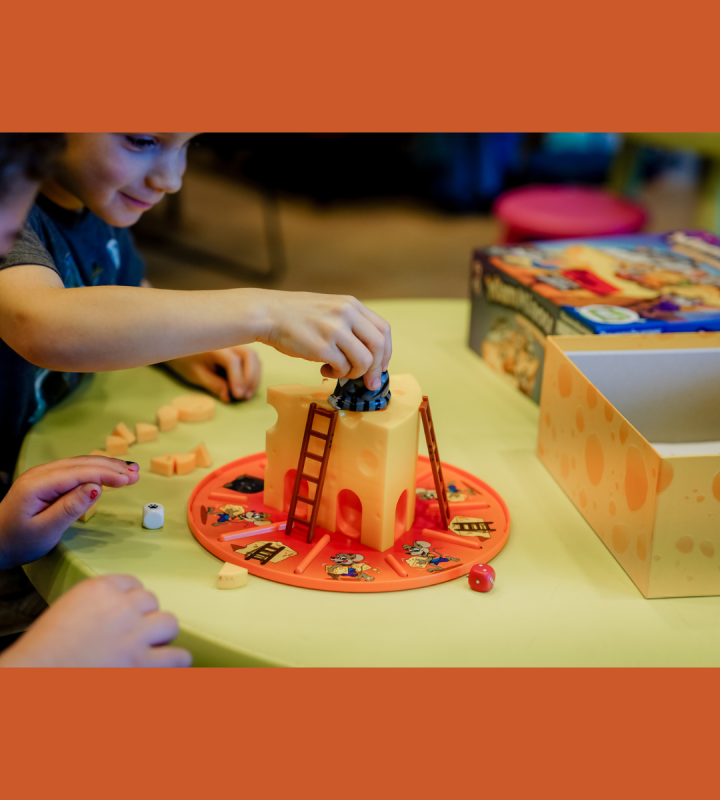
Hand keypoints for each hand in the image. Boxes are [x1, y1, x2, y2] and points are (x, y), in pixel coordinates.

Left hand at [0, 456, 139, 568]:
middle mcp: (41, 473)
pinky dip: (96, 469)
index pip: (80, 472)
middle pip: (82, 463)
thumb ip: (70, 508)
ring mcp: (44, 474)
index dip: (107, 474)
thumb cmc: (18, 541)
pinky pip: (76, 468)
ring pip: (81, 463)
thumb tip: (95, 488)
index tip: (129, 480)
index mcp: (38, 484)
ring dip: (107, 466)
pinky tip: (110, 471)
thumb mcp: (45, 530)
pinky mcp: (48, 479)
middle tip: (137, 474)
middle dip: (112, 467)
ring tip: (131, 470)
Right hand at [0, 574, 191, 667]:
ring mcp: (136, 635)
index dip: (129, 602)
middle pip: (151, 601)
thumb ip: (96, 607)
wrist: (33, 682)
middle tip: (132, 636)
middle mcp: (122, 606)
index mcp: (99, 589)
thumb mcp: (67, 613)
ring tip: (150, 650)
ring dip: (160, 637)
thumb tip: (118, 613)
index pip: (132, 583)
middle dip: (144, 618)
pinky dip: (174, 663)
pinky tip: (164, 669)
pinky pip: (178, 656)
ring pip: (169, 622)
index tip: (125, 615)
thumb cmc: (42, 655)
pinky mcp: (144, 665)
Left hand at [165, 346, 261, 402]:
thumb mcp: (196, 375)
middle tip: (244, 395)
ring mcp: (236, 345)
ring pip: (255, 358)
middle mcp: (229, 343)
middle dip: (251, 377)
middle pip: (250, 356)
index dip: (238, 379)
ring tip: (247, 395)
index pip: (233, 361)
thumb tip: (228, 397)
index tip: (238, 395)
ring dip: (254, 378)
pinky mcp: (239, 351)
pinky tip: (247, 388)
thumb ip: (213, 384)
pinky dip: (253, 375)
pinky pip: (253, 361)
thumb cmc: (187, 360)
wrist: (183, 346)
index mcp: (215, 347)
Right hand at [257, 291, 391, 389]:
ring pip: (363, 361)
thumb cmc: (296, 315)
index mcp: (351, 304)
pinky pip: (342, 368)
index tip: (380, 366)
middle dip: (376, 369)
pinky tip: (324, 369)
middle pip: (378, 347)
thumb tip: (370, 354)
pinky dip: (336, 374)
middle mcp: (346, 314)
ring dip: (354, 373)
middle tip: (369, 381)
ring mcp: (334, 330)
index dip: (386, 352)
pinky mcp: (321, 346)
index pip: (383, 330)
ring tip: (338, 371)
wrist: (267, 313)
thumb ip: (350, 324)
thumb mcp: (330, 308)